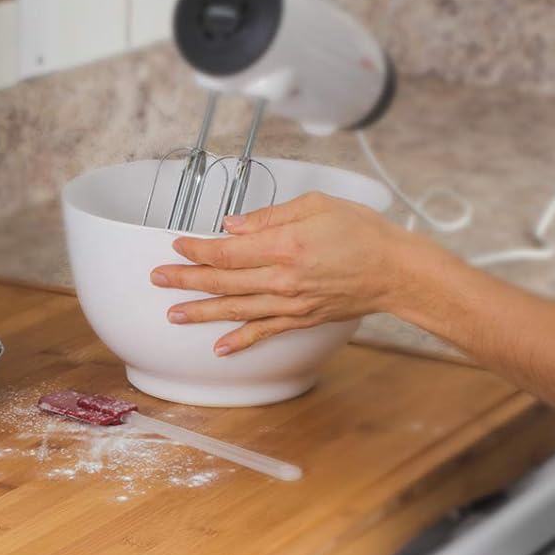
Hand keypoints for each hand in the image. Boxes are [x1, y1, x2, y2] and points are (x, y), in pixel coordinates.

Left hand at [150, 192, 418, 355]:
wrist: (396, 270)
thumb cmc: (361, 232)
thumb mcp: (316, 206)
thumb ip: (269, 217)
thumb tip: (232, 225)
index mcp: (284, 245)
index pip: (226, 250)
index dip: (197, 249)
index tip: (177, 246)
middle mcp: (282, 278)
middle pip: (223, 280)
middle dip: (185, 279)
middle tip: (158, 278)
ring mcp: (291, 303)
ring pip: (235, 309)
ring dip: (200, 312)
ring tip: (172, 314)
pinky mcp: (301, 318)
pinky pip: (264, 331)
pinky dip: (239, 341)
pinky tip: (218, 347)